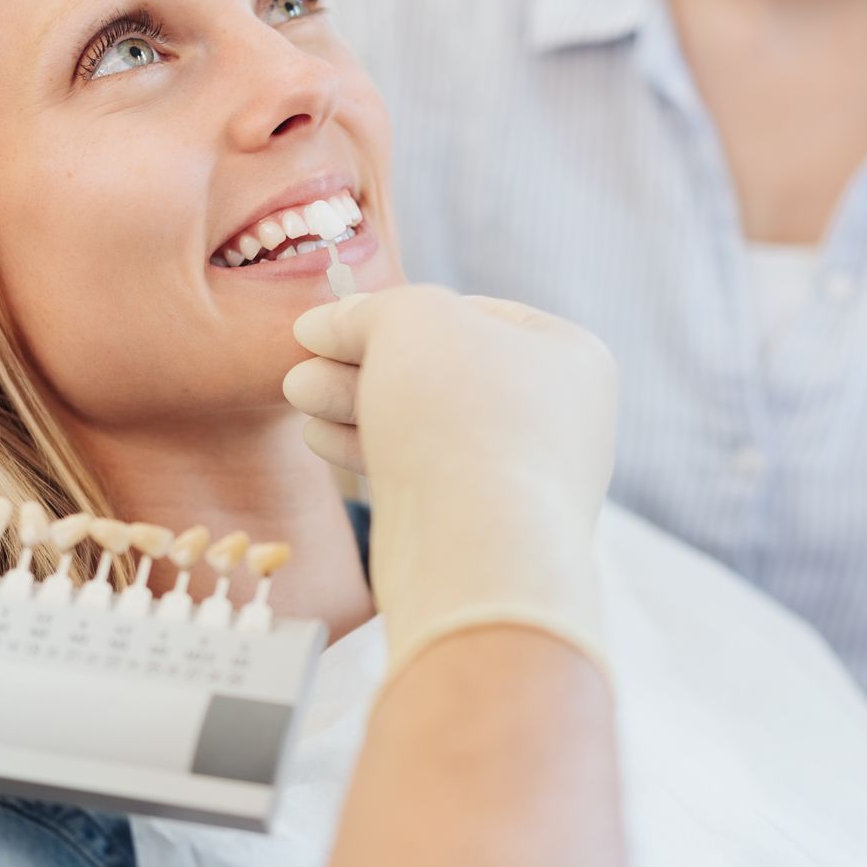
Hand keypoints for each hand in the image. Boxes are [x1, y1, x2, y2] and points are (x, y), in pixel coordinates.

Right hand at [284, 286, 617, 676]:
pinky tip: (319, 437)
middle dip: (363, 363)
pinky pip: (421, 473)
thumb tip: (325, 324)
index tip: (328, 324)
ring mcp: (520, 477)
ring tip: (296, 393)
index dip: (394, 311)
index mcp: (570, 357)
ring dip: (354, 403)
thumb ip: (370, 310)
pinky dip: (370, 450)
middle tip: (300, 362)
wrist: (477, 556)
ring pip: (426, 424)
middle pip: (443, 371)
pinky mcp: (480, 528)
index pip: (471, 314)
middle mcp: (556, 418)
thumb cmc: (462, 415)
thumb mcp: (412, 319)